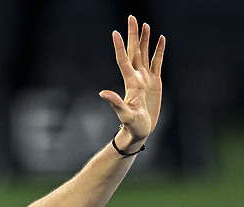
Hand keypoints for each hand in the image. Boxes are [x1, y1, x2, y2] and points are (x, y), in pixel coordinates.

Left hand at [100, 15, 165, 142]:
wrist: (139, 131)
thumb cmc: (131, 125)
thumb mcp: (124, 115)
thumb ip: (115, 103)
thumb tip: (102, 94)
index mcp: (130, 83)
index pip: (123, 60)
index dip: (119, 47)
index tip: (115, 32)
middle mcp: (137, 77)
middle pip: (134, 51)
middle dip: (133, 35)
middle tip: (131, 18)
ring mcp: (146, 79)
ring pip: (145, 54)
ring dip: (145, 39)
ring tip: (144, 24)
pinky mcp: (155, 82)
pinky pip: (157, 62)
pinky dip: (158, 51)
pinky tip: (160, 39)